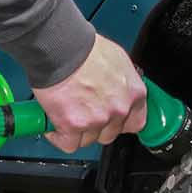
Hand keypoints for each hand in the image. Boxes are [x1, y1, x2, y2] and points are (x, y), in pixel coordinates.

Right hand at [32, 35, 146, 152]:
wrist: (61, 48)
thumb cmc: (85, 48)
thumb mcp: (118, 60)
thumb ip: (122, 82)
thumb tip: (117, 90)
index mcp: (134, 93)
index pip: (136, 122)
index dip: (120, 122)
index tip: (111, 120)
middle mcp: (119, 109)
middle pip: (110, 133)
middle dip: (96, 126)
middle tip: (84, 113)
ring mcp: (97, 120)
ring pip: (89, 140)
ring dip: (77, 131)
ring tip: (66, 115)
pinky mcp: (73, 125)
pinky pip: (69, 144)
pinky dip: (59, 138)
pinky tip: (55, 128)